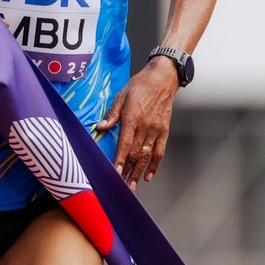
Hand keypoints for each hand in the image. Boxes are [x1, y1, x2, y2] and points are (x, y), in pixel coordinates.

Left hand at [96, 58, 177, 185]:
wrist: (163, 79)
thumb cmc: (141, 85)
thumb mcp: (121, 96)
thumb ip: (111, 114)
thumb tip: (100, 127)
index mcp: (132, 118)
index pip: (124, 144)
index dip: (119, 160)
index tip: (114, 173)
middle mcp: (145, 127)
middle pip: (135, 154)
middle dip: (127, 171)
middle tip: (121, 186)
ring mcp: (156, 130)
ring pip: (146, 156)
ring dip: (139, 172)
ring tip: (133, 185)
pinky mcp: (164, 131)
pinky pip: (159, 152)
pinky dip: (154, 165)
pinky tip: (148, 175)